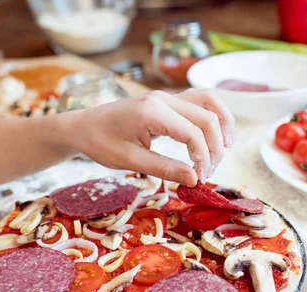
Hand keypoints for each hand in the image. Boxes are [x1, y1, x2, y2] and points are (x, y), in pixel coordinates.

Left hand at [62, 89, 234, 185]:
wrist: (82, 125)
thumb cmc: (100, 143)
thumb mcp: (129, 160)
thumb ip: (164, 169)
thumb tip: (195, 180)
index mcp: (152, 112)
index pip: (193, 133)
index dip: (203, 158)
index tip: (199, 179)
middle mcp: (164, 98)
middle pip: (207, 118)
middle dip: (215, 147)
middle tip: (208, 173)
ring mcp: (167, 96)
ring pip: (209, 102)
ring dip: (222, 126)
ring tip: (224, 150)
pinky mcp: (168, 100)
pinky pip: (200, 102)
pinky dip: (213, 117)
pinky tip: (215, 136)